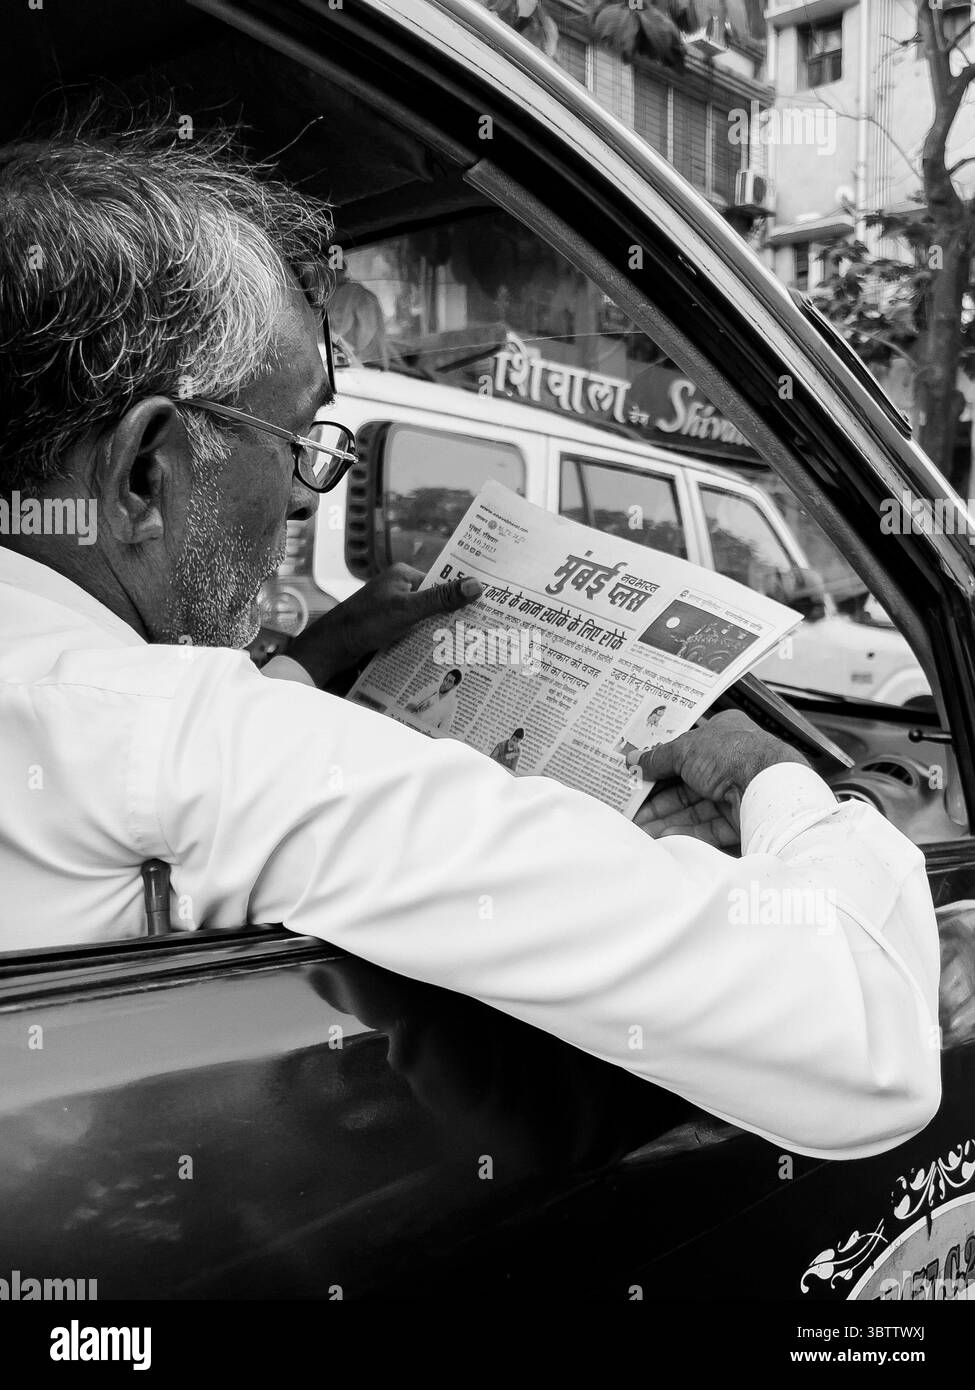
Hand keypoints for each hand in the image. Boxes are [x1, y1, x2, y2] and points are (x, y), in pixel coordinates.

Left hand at [286, 564, 482, 687]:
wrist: (333, 648)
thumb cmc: (366, 623)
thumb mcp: (408, 610)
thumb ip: (440, 599)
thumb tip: (476, 585)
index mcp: (404, 574)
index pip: (442, 580)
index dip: (463, 591)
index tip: (488, 603)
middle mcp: (400, 588)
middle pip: (436, 599)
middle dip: (455, 614)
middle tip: (483, 628)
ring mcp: (394, 608)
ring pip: (427, 617)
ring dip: (442, 630)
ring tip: (469, 643)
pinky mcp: (389, 627)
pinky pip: (416, 630)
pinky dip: (427, 639)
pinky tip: (443, 651)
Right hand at [632, 710, 806, 844]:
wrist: (767, 786)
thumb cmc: (734, 755)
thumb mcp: (685, 749)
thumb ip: (658, 757)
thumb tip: (634, 760)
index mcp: (723, 735)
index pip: (685, 754)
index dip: (660, 768)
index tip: (638, 780)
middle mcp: (733, 763)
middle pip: (688, 785)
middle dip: (660, 801)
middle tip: (635, 812)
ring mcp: (738, 793)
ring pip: (697, 810)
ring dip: (669, 819)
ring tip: (643, 829)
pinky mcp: (742, 821)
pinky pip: (710, 829)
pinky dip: (687, 832)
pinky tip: (665, 836)